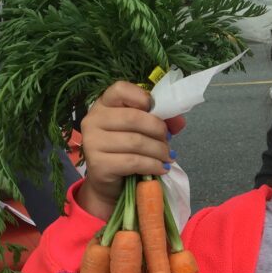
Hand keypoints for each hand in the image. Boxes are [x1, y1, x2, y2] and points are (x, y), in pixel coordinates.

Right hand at [78, 81, 185, 218]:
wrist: (110, 182)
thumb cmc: (127, 150)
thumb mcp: (144, 131)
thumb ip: (161, 120)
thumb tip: (179, 121)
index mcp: (103, 104)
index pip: (120, 89)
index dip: (142, 98)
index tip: (156, 112)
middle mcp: (93, 120)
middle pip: (133, 117)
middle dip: (158, 130)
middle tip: (167, 142)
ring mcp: (92, 142)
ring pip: (136, 141)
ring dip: (159, 151)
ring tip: (167, 157)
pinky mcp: (98, 164)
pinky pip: (133, 161)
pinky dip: (153, 165)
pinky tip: (161, 168)